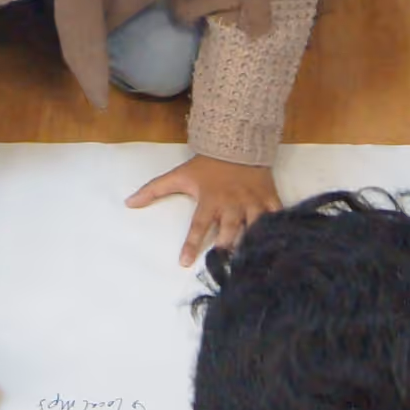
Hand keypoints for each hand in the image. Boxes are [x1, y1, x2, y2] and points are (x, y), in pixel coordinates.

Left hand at [126, 154, 279, 266]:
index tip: (184, 262)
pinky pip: (276, 217)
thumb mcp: (179, 176)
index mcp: (210, 201)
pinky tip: (281, 245)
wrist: (237, 143)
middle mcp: (232, 205)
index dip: (191, 244)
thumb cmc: (206, 165)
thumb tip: (128, 203)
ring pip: (254, 228)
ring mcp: (252, 203)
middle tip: (222, 266)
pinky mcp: (269, 199)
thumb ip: (154, 190)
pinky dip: (278, 230)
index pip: (198, 226)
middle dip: (226, 249)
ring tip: (251, 263)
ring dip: (252, 245)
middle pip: (229, 231)